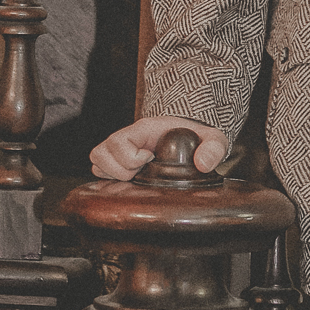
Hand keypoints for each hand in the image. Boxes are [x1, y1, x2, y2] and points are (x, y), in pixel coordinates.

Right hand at [89, 114, 229, 180]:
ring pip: (97, 159)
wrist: (191, 137)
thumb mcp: (213, 139)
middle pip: (101, 151)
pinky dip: (109, 177)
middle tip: (141, 172)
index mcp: (145, 129)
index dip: (132, 157)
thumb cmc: (198, 137)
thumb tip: (202, 164)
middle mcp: (129, 136)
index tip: (150, 160)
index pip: (120, 140)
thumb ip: (213, 149)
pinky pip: (98, 168)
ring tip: (135, 176)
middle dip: (120, 169)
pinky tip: (130, 180)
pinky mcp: (119, 160)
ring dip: (112, 173)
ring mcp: (121, 148)